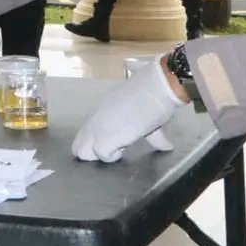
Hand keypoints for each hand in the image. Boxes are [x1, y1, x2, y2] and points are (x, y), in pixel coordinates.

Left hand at [72, 56, 188, 162]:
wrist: (154, 88)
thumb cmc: (151, 98)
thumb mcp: (144, 117)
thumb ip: (152, 135)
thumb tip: (167, 146)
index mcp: (99, 113)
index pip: (86, 134)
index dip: (99, 143)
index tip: (118, 143)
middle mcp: (93, 120)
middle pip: (79, 146)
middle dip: (94, 153)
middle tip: (116, 148)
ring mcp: (96, 129)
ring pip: (83, 153)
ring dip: (100, 155)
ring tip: (119, 148)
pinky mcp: (105, 138)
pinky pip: (100, 155)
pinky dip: (111, 157)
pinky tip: (124, 148)